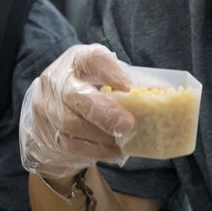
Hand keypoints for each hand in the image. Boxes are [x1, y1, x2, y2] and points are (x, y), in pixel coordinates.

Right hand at [19, 43, 137, 180]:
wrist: (50, 113)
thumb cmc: (89, 91)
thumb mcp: (106, 79)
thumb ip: (133, 84)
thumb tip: (166, 93)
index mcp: (77, 60)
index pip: (92, 59)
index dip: (112, 72)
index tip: (131, 87)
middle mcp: (56, 80)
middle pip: (76, 96)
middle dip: (104, 112)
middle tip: (129, 125)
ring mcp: (46, 107)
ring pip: (71, 125)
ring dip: (102, 137)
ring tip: (124, 141)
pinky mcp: (44, 132)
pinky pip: (70, 145)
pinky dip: (96, 150)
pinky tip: (113, 151)